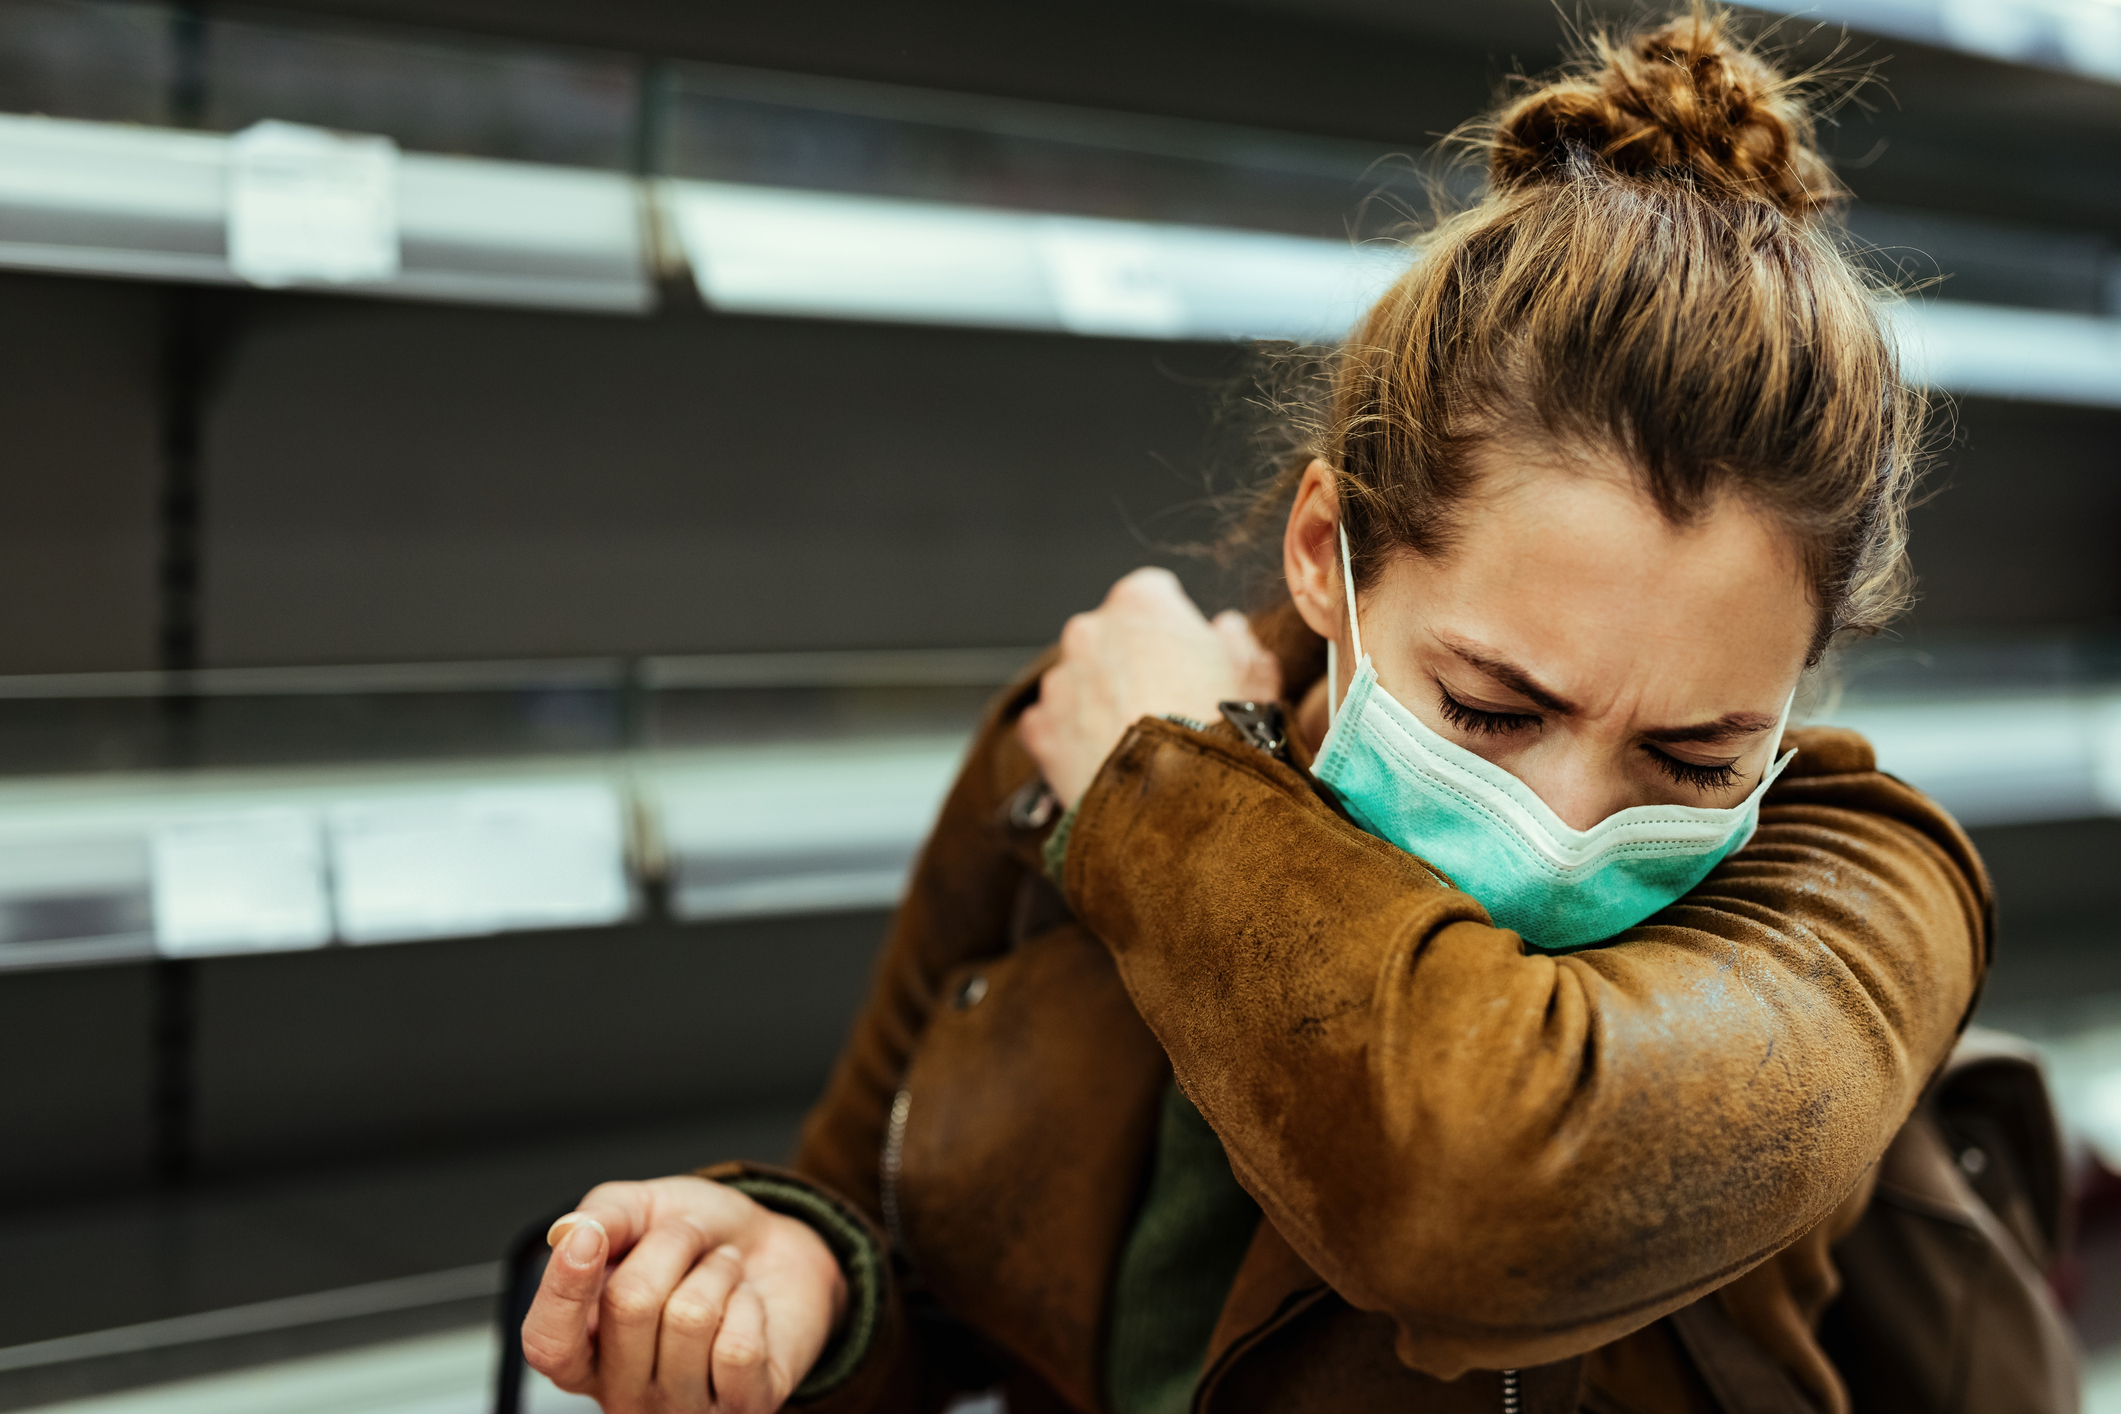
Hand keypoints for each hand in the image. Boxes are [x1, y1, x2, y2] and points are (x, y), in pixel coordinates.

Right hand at [521, 1176, 846, 1413]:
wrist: (779, 1252)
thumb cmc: (703, 1243)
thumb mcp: (646, 1210)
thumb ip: (603, 1215)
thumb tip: (568, 1232)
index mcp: (584, 1348)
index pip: (549, 1343)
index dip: (563, 1291)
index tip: (589, 1237)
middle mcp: (623, 1391)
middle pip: (630, 1306)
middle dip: (672, 1245)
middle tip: (693, 1241)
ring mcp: (681, 1407)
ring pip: (691, 1319)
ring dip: (718, 1272)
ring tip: (723, 1272)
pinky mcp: (741, 1408)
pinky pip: (738, 1347)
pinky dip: (750, 1305)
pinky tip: (747, 1307)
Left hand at [1019, 568, 1280, 807]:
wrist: (1182, 808)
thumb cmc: (1223, 738)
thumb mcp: (1256, 679)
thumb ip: (1239, 641)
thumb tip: (1229, 630)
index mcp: (1142, 603)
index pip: (1152, 593)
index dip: (1172, 625)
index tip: (1185, 653)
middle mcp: (1090, 631)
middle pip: (1109, 637)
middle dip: (1131, 663)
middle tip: (1165, 704)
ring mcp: (1060, 680)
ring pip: (1079, 682)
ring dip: (1100, 701)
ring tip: (1137, 742)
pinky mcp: (1040, 729)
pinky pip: (1052, 726)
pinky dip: (1072, 740)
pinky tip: (1106, 762)